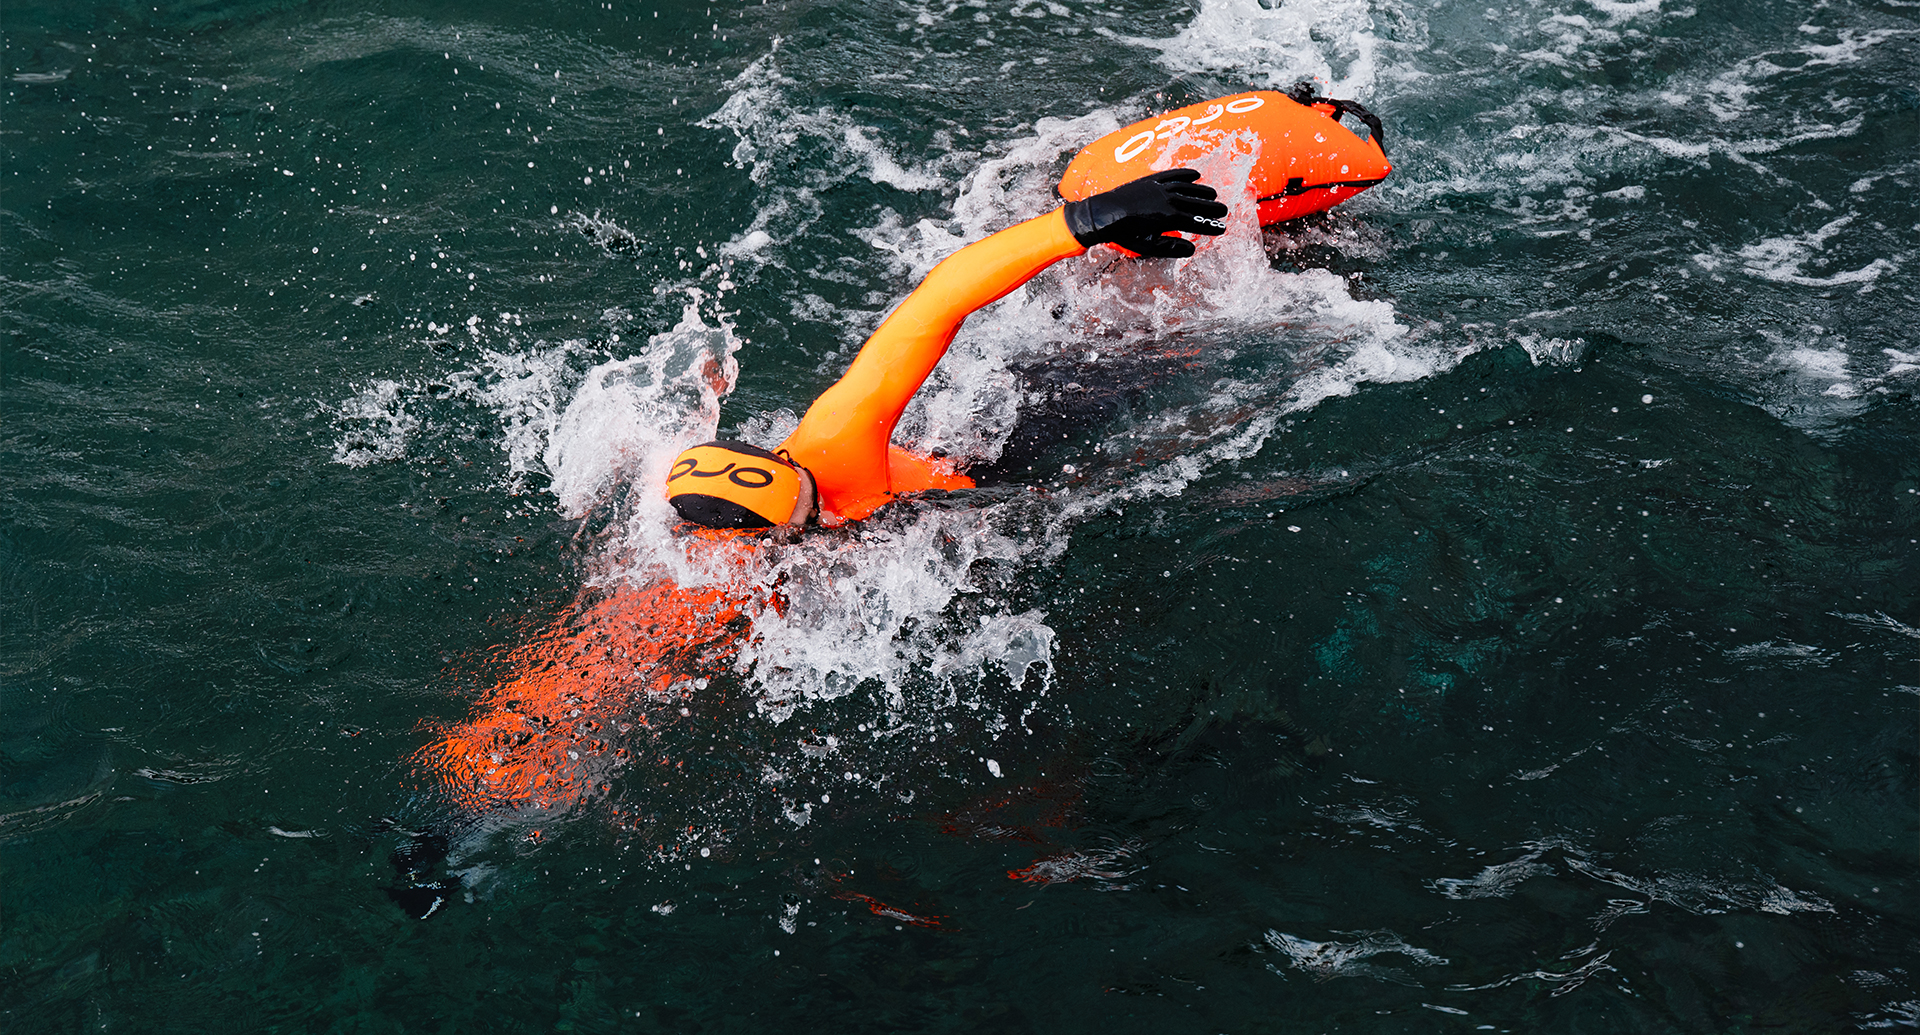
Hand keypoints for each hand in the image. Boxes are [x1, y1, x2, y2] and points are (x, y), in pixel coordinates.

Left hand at [1063, 168, 1229, 257]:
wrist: (1104, 214)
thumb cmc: (1125, 233)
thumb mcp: (1147, 246)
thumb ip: (1171, 247)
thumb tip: (1192, 249)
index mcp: (1168, 218)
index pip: (1195, 222)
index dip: (1210, 226)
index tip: (1221, 228)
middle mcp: (1167, 200)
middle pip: (1195, 203)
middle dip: (1211, 208)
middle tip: (1224, 211)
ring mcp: (1159, 188)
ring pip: (1187, 187)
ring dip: (1202, 191)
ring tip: (1213, 195)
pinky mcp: (1151, 180)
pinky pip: (1173, 175)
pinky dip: (1186, 174)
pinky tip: (1196, 175)